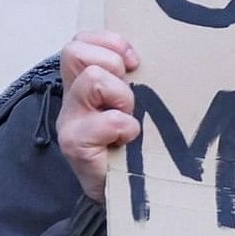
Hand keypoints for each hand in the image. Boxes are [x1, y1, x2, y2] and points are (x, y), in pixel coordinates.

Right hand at [54, 32, 141, 200]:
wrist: (126, 194)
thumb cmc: (136, 146)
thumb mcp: (138, 105)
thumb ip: (139, 81)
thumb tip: (164, 56)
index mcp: (85, 82)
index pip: (81, 41)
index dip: (109, 43)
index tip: (135, 62)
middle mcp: (72, 97)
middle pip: (76, 52)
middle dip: (112, 65)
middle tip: (130, 93)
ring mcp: (70, 120)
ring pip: (93, 80)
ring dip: (123, 96)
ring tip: (131, 117)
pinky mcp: (75, 144)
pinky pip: (106, 120)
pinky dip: (125, 127)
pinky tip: (130, 139)